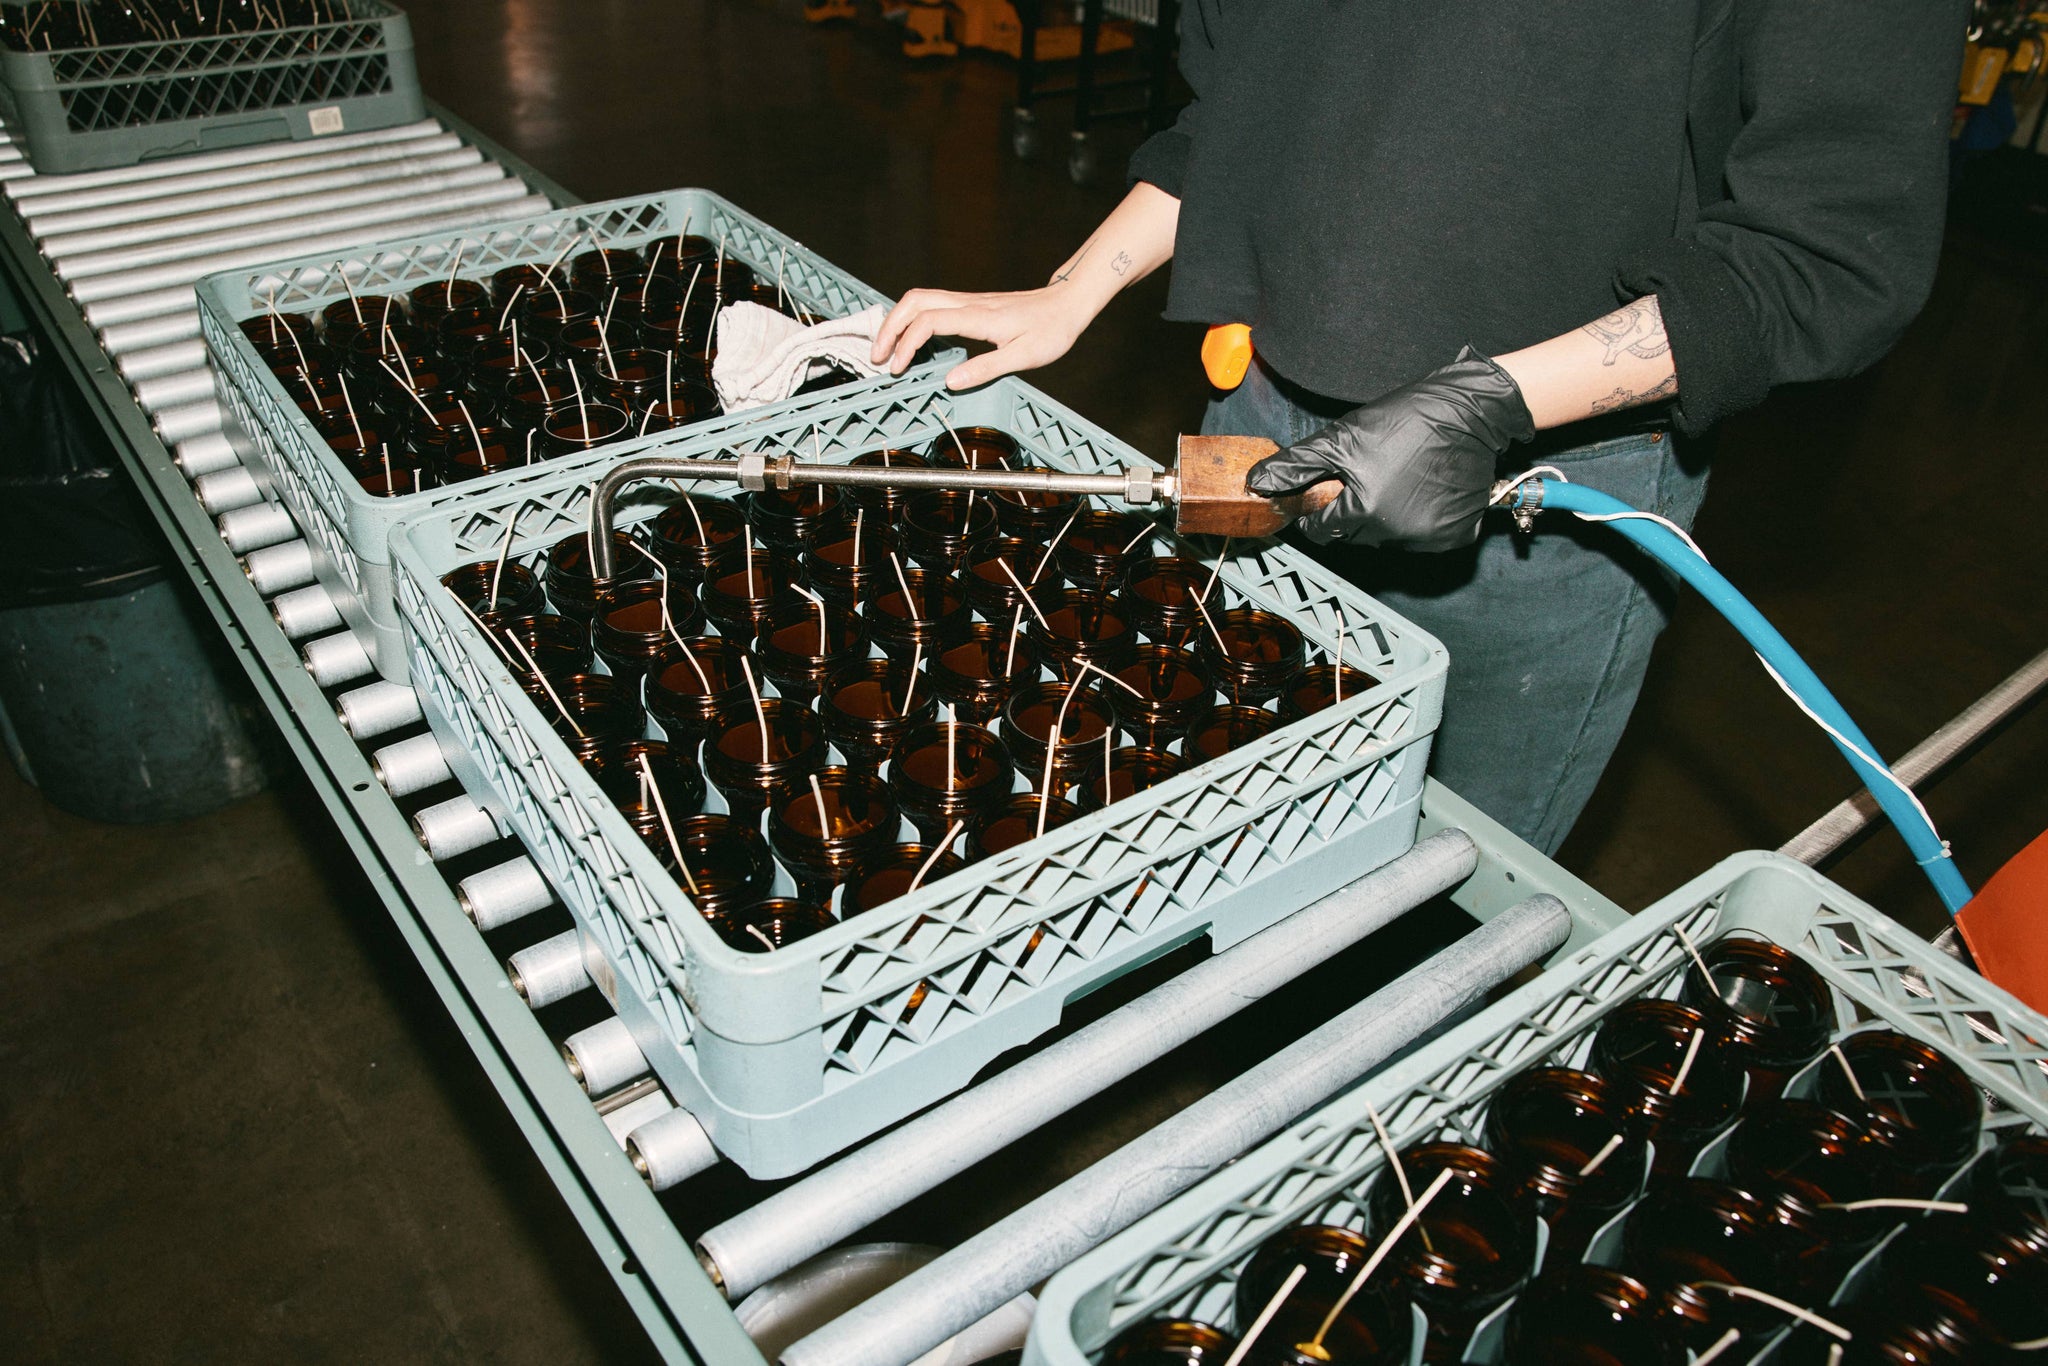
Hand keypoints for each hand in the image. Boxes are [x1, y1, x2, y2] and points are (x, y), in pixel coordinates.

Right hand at [870, 283, 1095, 389]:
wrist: (1067, 304)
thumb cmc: (1051, 330)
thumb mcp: (1024, 356)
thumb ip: (986, 369)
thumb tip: (950, 382)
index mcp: (979, 317)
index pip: (928, 322)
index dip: (907, 343)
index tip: (898, 368)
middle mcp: (969, 304)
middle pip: (914, 301)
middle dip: (889, 327)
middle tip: (878, 357)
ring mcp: (968, 301)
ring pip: (919, 298)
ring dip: (897, 320)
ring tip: (887, 350)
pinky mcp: (971, 305)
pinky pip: (931, 304)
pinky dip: (911, 319)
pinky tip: (911, 340)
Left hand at [1245, 348, 1534, 550]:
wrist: (1471, 410)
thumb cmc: (1406, 419)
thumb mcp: (1343, 437)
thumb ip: (1297, 466)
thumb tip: (1257, 484)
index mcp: (1365, 511)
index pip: (1323, 530)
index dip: (1320, 510)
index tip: (1332, 491)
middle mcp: (1397, 533)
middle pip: (1356, 535)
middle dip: (1355, 511)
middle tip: (1371, 475)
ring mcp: (1430, 538)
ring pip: (1389, 538)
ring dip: (1387, 517)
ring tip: (1399, 478)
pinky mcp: (1457, 535)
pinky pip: (1425, 537)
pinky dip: (1421, 520)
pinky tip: (1425, 489)